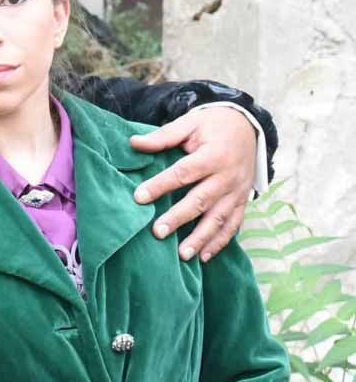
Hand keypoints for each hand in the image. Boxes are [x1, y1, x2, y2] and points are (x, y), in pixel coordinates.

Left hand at [129, 106, 256, 261]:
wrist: (248, 127)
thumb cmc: (213, 126)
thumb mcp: (190, 123)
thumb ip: (164, 136)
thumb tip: (133, 142)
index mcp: (213, 155)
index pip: (184, 173)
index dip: (161, 185)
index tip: (138, 197)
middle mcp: (228, 177)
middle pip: (201, 200)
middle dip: (179, 218)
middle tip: (158, 232)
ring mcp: (237, 192)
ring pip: (219, 218)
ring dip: (201, 238)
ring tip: (183, 254)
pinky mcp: (242, 202)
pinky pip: (233, 225)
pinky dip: (220, 242)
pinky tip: (204, 257)